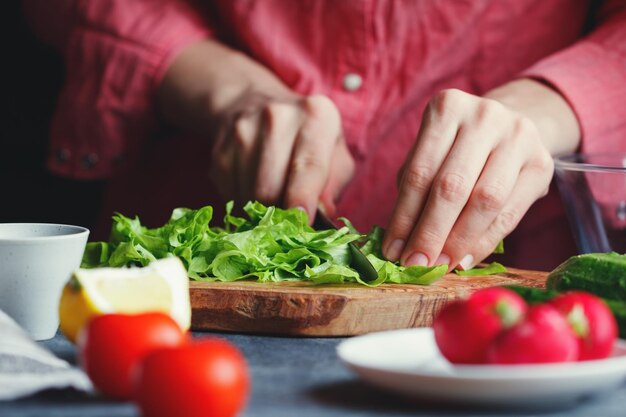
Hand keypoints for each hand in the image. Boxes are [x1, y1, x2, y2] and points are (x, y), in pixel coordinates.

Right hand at [209, 93, 353, 217]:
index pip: (308, 164)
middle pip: (271, 188)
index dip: (303, 198)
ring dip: (262, 214)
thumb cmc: (307, 138)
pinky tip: (255, 193)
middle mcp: (277, 116)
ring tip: (275, 206)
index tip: (302, 222)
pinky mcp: (220, 149)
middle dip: (281, 216)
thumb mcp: (335, 154)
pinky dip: (243, 205)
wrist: (256, 106)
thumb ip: (333, 184)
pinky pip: (229, 195)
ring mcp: (243, 131)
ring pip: (249, 196)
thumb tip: (321, 214)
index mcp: (316, 114)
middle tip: (291, 224)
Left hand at [382, 80, 579, 270]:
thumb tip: (400, 245)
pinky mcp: (543, 163)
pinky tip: (464, 258)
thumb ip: (414, 191)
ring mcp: (519, 136)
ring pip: (485, 201)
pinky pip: (510, 213)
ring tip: (438, 265)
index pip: (420, 172)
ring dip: (458, 241)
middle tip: (415, 265)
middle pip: (453, 186)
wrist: (509, 127)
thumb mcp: (429, 154)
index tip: (392, 250)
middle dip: (431, 233)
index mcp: (448, 108)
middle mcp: (486, 116)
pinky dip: (484, 242)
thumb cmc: (456, 147)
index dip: (404, 217)